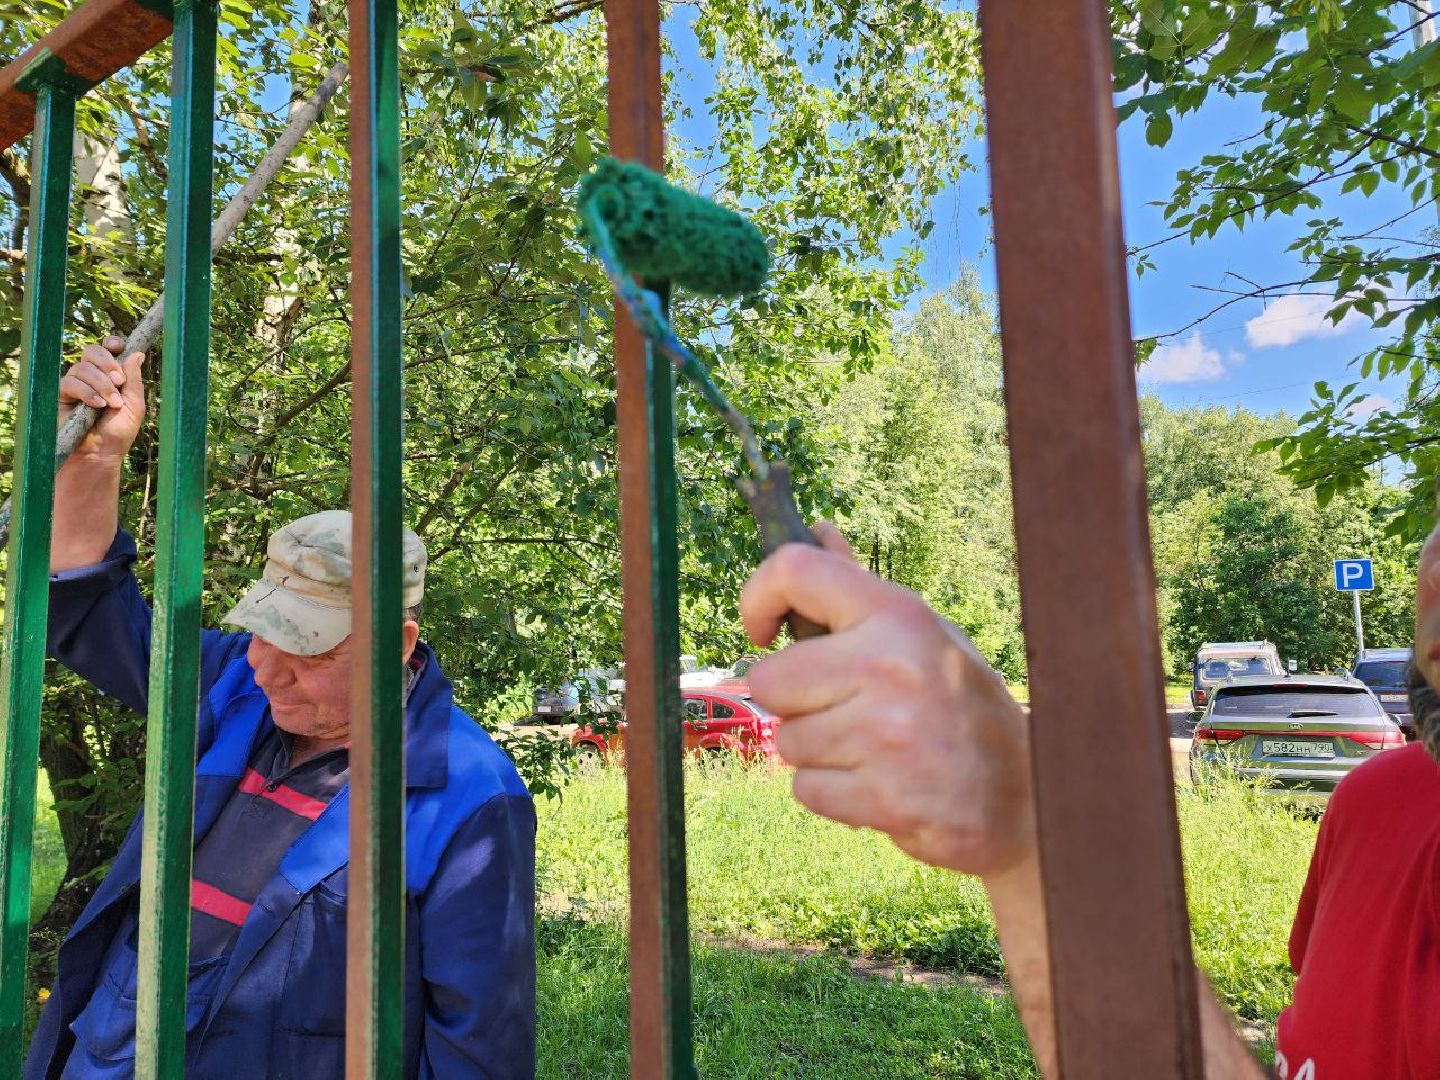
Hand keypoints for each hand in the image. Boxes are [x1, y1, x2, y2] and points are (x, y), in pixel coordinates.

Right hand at [59, 336, 145, 465]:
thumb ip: (134, 380)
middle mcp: (92, 377)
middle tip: (119, 382)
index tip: (119, 347)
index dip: (111, 344)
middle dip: (107, 363)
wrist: (99, 455)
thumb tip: (137, 352)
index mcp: (111, 376)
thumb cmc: (118, 432)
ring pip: (82, 367)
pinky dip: (87, 392)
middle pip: (92, 351)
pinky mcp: (62, 396)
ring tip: (111, 404)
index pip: (107, 349)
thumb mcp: (134, 406)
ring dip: (101, 384)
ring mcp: (76, 385)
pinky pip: (70, 383)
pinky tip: (97, 406)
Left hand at [739, 524, 1034, 878]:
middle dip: (793, 700)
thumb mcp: (922, 633)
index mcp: (899, 615)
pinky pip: (806, 790)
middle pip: (769, 679)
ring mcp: (885, 735)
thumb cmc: (960, 704)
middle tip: (842, 709)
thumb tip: (817, 531)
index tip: (761, 630)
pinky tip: (879, 784)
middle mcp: (888, 666)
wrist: (1025, 797)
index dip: (757, 596)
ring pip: (786, 741)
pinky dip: (833, 795)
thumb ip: (859, 589)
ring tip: (873, 749)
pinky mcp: (882, 798)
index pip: (794, 570)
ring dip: (818, 752)